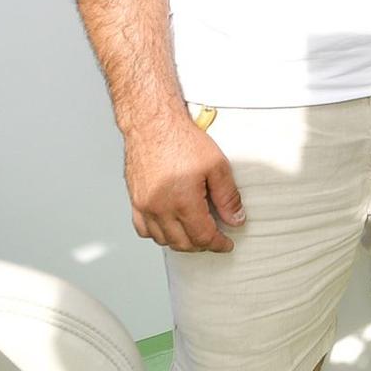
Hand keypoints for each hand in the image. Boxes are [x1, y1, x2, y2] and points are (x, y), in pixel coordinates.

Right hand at [123, 113, 243, 252]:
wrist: (152, 125)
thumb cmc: (183, 140)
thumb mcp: (217, 166)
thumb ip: (228, 197)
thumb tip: (236, 220)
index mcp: (183, 202)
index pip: (202, 236)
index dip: (218, 244)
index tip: (227, 244)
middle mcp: (160, 208)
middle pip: (182, 243)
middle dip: (201, 245)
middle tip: (215, 239)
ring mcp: (144, 206)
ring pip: (162, 239)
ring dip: (180, 242)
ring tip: (195, 233)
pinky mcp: (134, 200)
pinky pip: (143, 229)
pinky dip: (158, 234)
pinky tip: (170, 227)